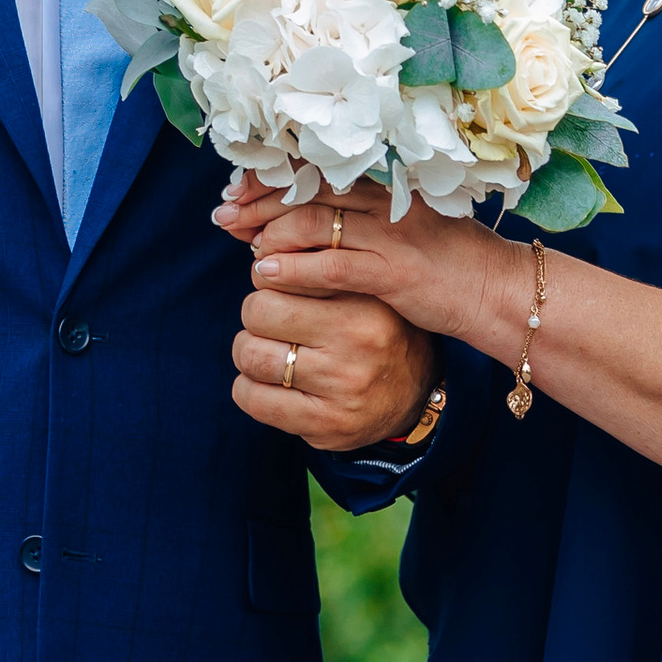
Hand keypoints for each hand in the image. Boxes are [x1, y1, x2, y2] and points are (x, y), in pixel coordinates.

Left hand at [216, 172, 508, 359]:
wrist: (493, 290)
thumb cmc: (443, 262)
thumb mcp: (400, 227)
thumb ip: (355, 216)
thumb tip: (295, 216)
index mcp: (385, 182)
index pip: (316, 167)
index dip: (271, 176)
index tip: (236, 188)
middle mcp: (386, 199)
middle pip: (307, 189)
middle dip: (259, 201)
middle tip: (224, 214)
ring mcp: (390, 233)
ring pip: (313, 221)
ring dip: (269, 232)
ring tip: (242, 245)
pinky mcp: (394, 271)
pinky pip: (332, 263)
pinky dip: (293, 267)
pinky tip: (265, 273)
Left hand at [216, 177, 440, 450]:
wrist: (415, 395)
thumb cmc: (376, 330)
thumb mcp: (363, 289)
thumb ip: (319, 263)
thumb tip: (254, 238)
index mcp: (368, 298)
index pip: (284, 269)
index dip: (270, 275)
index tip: (276, 283)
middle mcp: (360, 340)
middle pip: (260, 309)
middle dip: (255, 314)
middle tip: (269, 321)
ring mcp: (344, 386)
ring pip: (250, 354)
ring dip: (248, 351)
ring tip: (267, 351)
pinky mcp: (326, 424)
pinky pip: (252, 398)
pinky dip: (246, 388)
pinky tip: (265, 384)